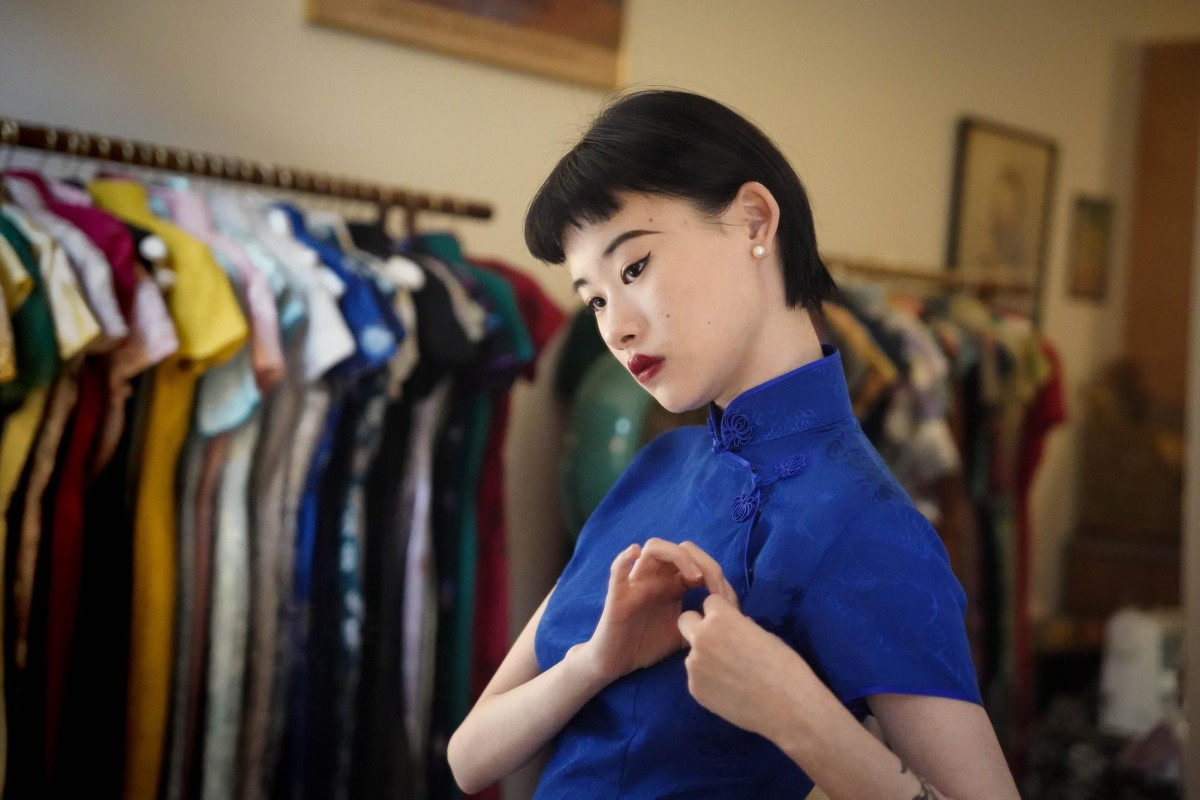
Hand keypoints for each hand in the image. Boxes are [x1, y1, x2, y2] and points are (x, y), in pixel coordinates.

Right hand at [578, 539, 737, 683]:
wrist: (617, 663)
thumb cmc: (648, 645)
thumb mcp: (685, 635)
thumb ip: (704, 625)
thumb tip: (735, 624)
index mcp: (673, 583)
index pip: (697, 562)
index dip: (715, 574)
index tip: (729, 600)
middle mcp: (657, 576)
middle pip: (680, 549)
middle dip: (702, 561)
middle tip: (715, 587)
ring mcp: (637, 582)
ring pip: (654, 549)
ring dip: (677, 556)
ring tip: (692, 577)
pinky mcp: (617, 595)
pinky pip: (617, 571)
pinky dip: (624, 559)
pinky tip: (634, 554)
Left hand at [677, 594, 821, 740]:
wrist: (787, 708)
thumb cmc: (784, 666)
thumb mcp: (762, 633)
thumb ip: (738, 626)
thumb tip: (731, 628)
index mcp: (720, 618)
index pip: (708, 602)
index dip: (721, 612)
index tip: (731, 625)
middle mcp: (700, 638)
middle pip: (685, 620)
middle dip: (699, 626)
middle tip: (718, 642)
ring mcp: (694, 665)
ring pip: (692, 653)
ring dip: (705, 658)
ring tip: (732, 676)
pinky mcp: (694, 689)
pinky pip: (697, 677)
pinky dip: (709, 681)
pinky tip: (730, 692)